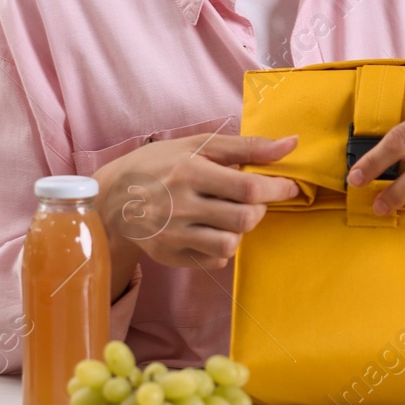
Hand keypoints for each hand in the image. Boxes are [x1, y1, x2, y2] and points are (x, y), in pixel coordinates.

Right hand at [93, 134, 299, 281]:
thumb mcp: (199, 145)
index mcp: (188, 171)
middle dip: (259, 209)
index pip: (247, 189)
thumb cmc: (162, 164)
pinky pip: (215, 260)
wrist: (113, 197)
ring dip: (240, 230)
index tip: (288, 186)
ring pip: (231, 244)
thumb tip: (291, 144)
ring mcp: (173, 235)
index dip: (277, 189)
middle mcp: (179, 206)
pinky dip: (222, 247)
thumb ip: (247, 146)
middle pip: (244, 220)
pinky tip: (212, 229)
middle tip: (252, 200)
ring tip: (230, 215)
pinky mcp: (170, 256)